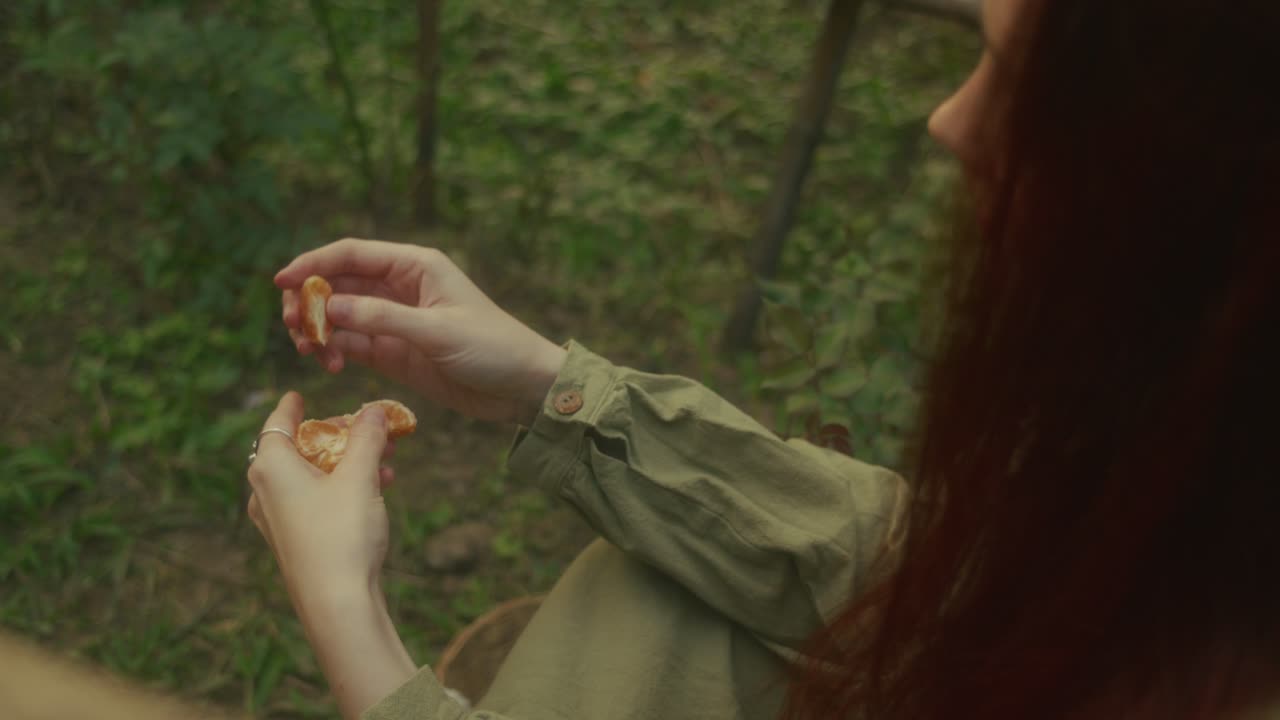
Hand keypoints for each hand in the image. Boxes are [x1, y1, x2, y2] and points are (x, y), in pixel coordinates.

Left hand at [247, 392, 392, 602]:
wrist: (336, 603)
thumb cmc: (341, 534)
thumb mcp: (359, 477)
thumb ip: (367, 438)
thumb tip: (373, 410)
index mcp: (271, 467)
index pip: (278, 422)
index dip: (292, 407)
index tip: (298, 394)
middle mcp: (265, 490)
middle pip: (299, 448)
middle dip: (339, 437)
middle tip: (368, 429)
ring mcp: (276, 518)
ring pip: (312, 476)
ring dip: (348, 463)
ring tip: (386, 461)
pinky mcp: (293, 540)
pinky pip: (315, 501)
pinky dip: (341, 488)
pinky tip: (377, 489)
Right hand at [277, 238, 567, 424]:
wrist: (523, 387)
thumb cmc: (492, 347)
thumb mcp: (437, 331)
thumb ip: (383, 318)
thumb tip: (331, 306)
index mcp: (415, 266)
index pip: (351, 255)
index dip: (312, 264)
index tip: (281, 283)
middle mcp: (401, 288)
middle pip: (338, 284)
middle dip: (310, 301)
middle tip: (293, 326)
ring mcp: (395, 320)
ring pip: (340, 315)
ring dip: (319, 329)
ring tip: (310, 350)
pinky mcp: (396, 352)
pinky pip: (353, 343)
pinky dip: (335, 351)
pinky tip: (330, 364)